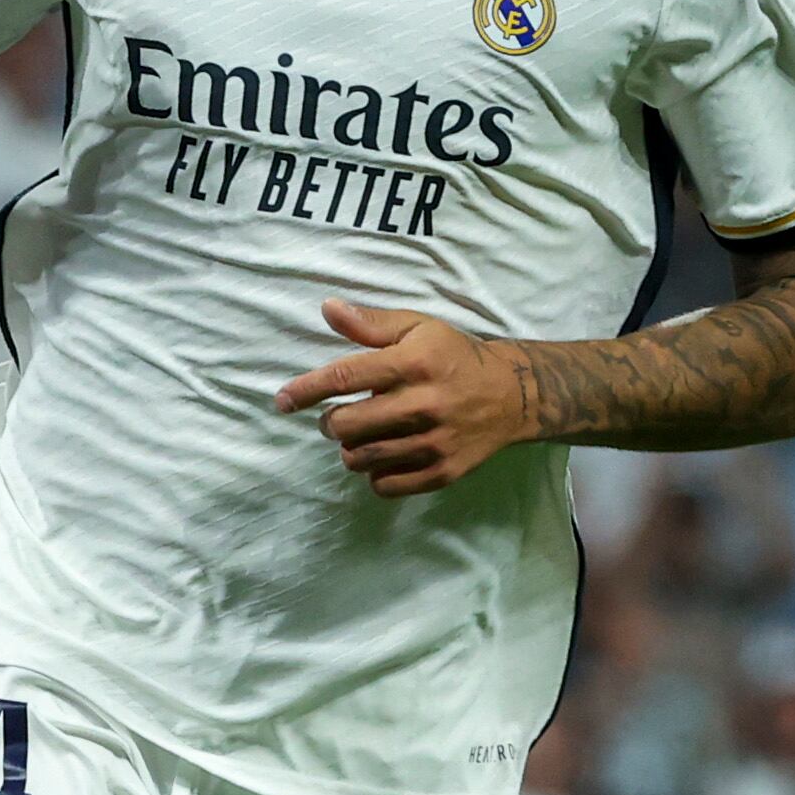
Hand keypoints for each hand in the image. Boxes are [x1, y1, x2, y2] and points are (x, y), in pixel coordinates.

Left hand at [272, 300, 533, 498]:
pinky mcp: (442, 472)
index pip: (345, 377)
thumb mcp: (418, 328)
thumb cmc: (454, 356)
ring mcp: (434, 443)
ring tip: (360, 437)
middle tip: (335, 418)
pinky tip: (382, 457)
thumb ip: (372, 324)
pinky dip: (374, 474)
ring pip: (362, 458)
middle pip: (347, 425)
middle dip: (329, 422)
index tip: (282, 400)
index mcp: (414, 362)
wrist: (511, 395)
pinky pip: (385, 485)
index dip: (306, 390)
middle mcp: (424, 403)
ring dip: (349, 449)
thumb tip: (327, 309)